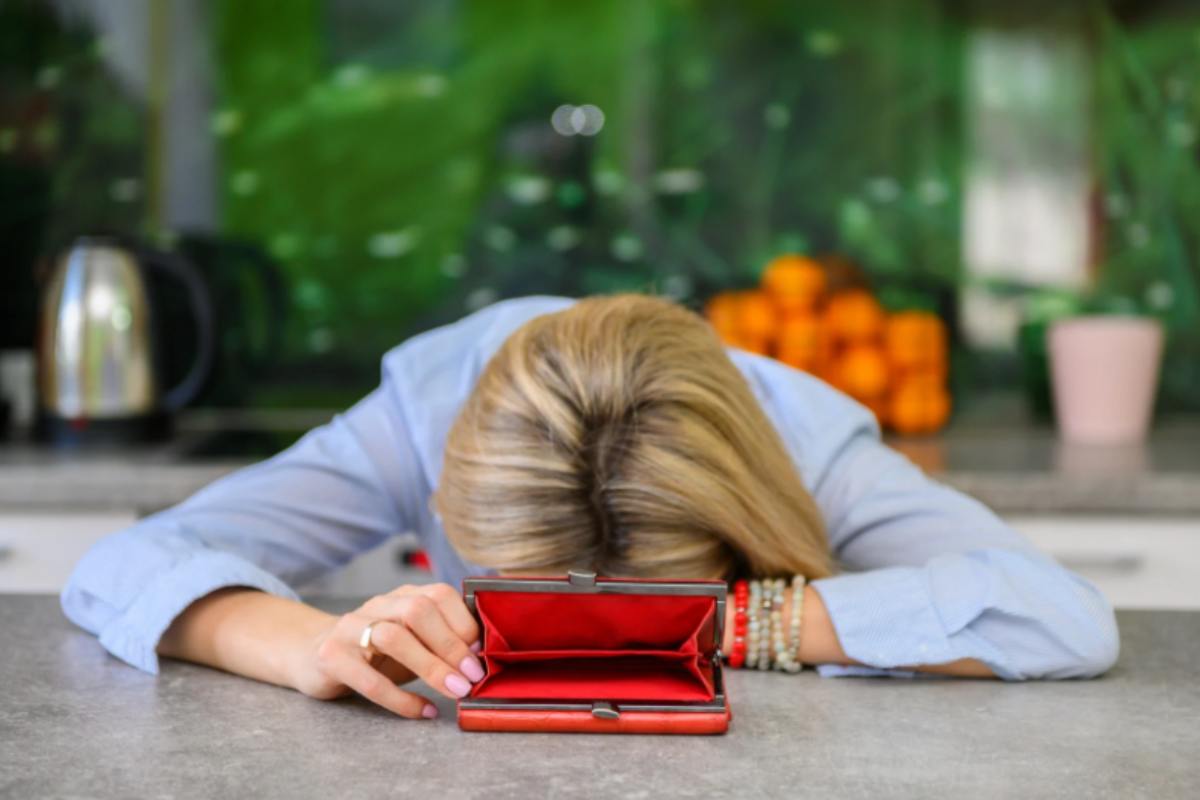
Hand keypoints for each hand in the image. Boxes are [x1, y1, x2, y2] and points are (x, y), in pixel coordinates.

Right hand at [298, 583, 483, 718]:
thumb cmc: (375, 650)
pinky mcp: (331, 657)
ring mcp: (350, 628)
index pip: (439, 594)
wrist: (310, 652)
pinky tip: (423, 710)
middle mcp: (378, 605)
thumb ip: (440, 639)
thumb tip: (484, 657)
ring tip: (455, 691)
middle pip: (418, 611)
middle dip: (450, 644)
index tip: (482, 653)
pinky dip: (400, 699)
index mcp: (402, 595)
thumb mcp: (411, 638)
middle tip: (472, 676)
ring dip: (431, 667)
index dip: (464, 623)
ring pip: (393, 637)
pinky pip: (368, 679)